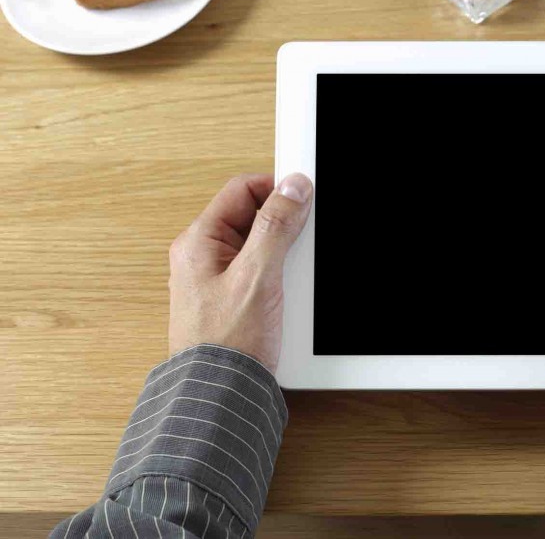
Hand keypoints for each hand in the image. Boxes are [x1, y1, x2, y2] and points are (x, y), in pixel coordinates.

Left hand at [168, 173, 313, 372]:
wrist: (220, 394)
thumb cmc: (227, 343)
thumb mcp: (258, 276)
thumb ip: (276, 226)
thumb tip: (293, 187)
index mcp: (199, 242)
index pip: (241, 190)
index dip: (276, 188)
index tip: (307, 197)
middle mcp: (203, 256)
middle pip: (253, 216)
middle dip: (284, 224)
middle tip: (303, 241)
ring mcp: (217, 278)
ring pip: (260, 245)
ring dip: (285, 253)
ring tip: (292, 276)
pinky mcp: (233, 299)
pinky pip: (261, 271)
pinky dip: (280, 275)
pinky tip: (289, 293)